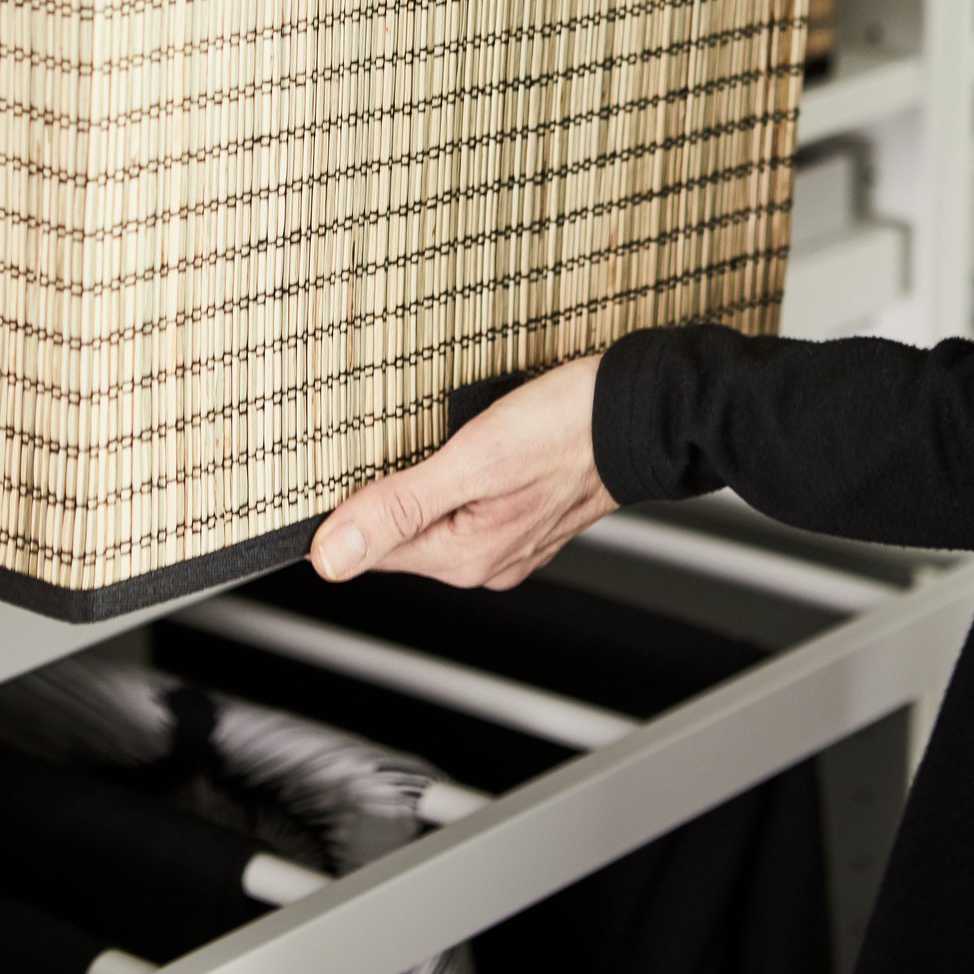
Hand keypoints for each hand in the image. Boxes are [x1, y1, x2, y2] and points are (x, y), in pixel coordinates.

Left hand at [309, 355, 616, 590]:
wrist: (642, 413)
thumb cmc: (569, 428)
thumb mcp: (473, 459)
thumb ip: (400, 506)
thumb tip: (331, 556)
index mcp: (466, 556)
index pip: (367, 548)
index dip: (341, 509)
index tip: (333, 470)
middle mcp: (486, 560)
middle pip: (398, 533)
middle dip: (381, 492)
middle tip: (378, 441)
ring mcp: (507, 538)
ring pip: (432, 515)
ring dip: (416, 480)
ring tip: (421, 438)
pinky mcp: (522, 511)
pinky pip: (464, 502)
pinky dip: (451, 475)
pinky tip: (457, 446)